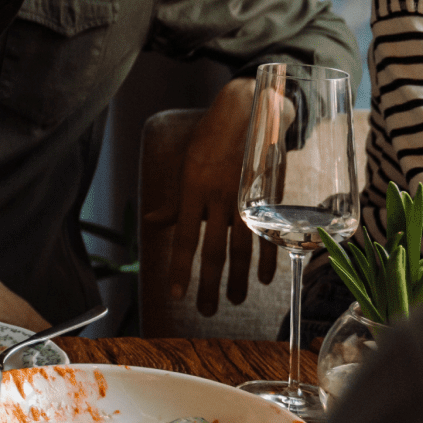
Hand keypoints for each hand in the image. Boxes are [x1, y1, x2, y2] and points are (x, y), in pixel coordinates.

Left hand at [140, 77, 274, 315]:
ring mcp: (245, 198)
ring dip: (239, 279)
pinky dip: (265, 259)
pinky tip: (263, 280)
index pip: (183, 239)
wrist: (249, 111)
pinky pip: (266, 234)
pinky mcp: (268, 196)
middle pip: (214, 251)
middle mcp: (218, 197)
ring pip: (242, 248)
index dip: (180, 269)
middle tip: (207, 311)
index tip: (176, 294)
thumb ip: (174, 200)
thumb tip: (153, 223)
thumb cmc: (210, 139)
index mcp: (193, 190)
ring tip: (235, 300)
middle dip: (210, 284)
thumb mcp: (185, 165)